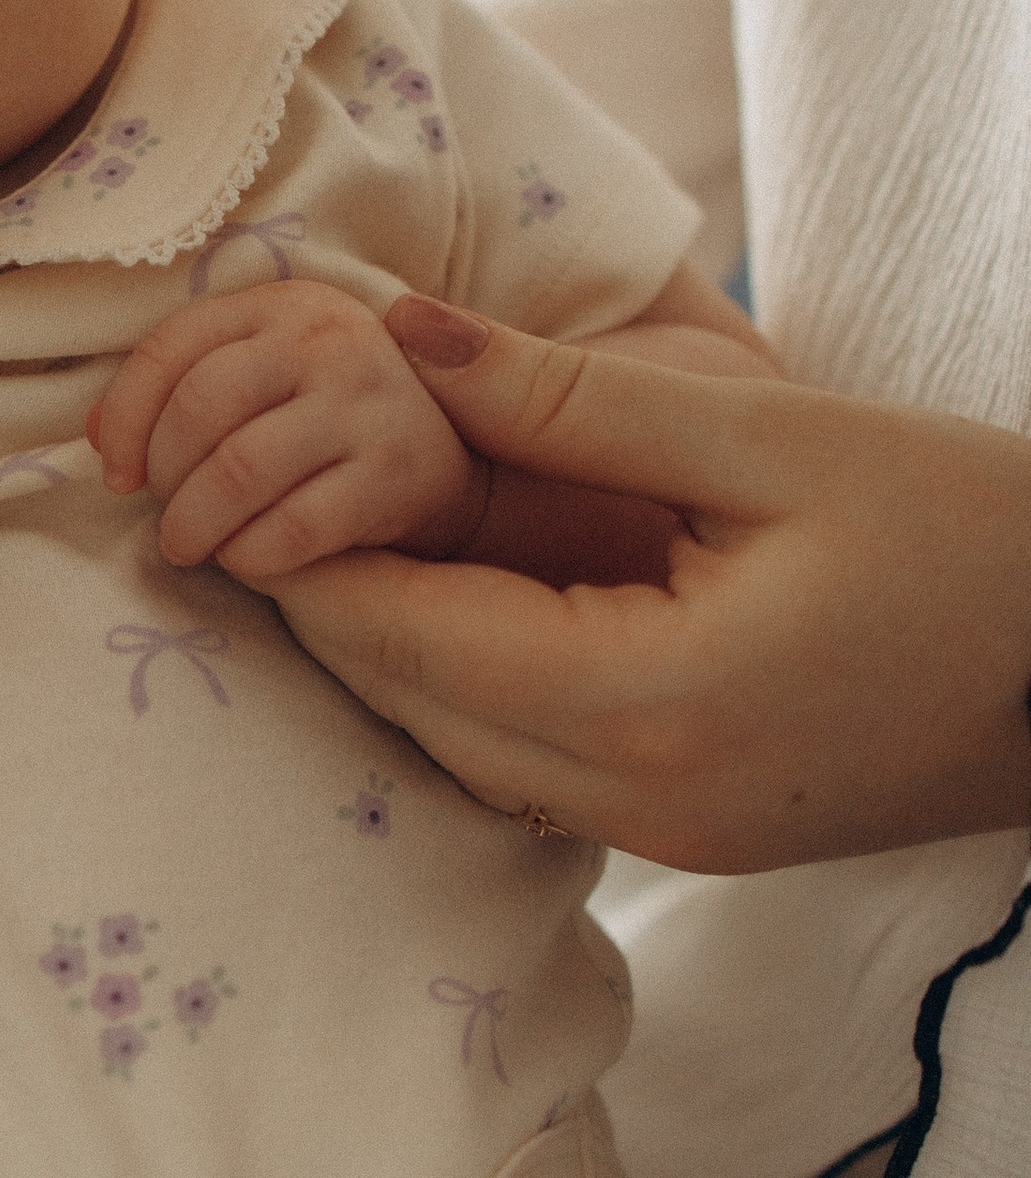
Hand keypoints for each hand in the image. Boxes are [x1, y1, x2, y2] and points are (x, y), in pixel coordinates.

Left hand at [91, 280, 484, 585]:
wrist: (450, 455)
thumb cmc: (325, 414)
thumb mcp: (262, 373)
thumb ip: (181, 386)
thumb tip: (98, 438)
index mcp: (279, 305)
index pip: (170, 348)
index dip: (125, 418)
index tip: (117, 474)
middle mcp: (325, 340)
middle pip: (200, 408)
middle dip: (162, 476)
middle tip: (166, 515)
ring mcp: (365, 402)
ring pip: (239, 471)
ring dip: (194, 524)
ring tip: (189, 546)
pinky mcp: (395, 473)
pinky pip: (292, 527)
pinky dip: (249, 555)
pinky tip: (244, 558)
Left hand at [275, 297, 1030, 872]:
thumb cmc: (970, 533)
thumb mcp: (769, 439)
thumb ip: (569, 397)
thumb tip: (398, 335)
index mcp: (645, 703)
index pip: (402, 634)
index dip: (301, 552)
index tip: (222, 476)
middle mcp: (635, 802)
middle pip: (405, 704)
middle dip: (323, 602)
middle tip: (246, 495)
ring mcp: (667, 841)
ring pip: (453, 748)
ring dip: (388, 648)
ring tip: (336, 527)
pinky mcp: (695, 840)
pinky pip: (525, 768)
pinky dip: (466, 687)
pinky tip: (457, 598)